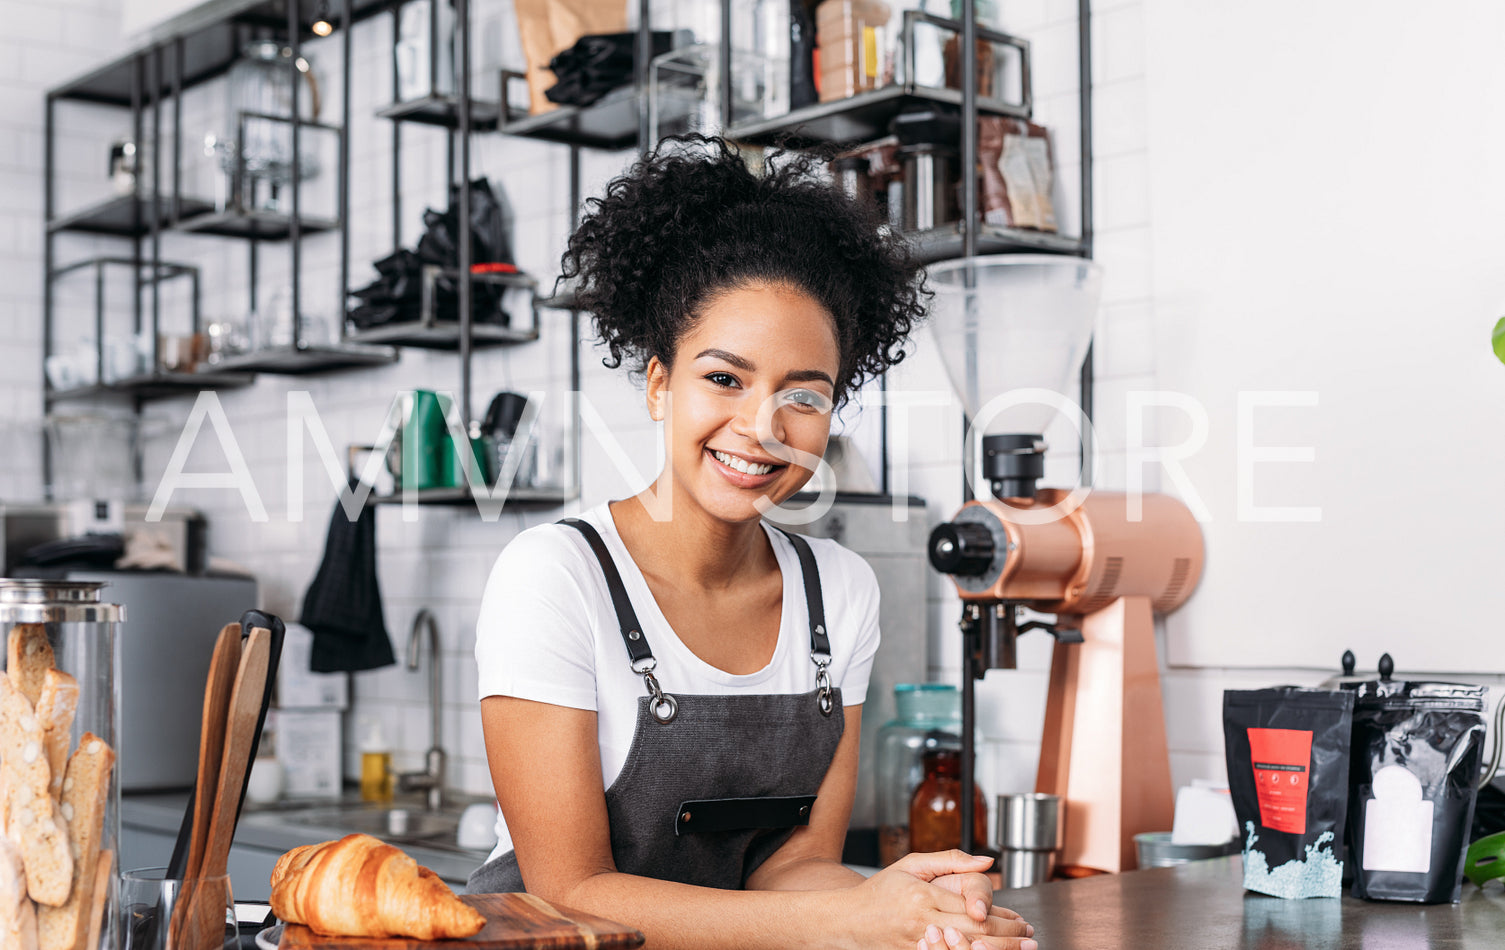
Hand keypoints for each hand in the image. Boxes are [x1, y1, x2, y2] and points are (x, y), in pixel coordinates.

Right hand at [832, 852, 1033, 949]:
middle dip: (1007, 937)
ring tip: (1018, 949)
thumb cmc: (880, 891)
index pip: (973, 910)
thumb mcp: (912, 865)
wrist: (848, 919)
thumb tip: (987, 861)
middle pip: (974, 934)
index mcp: (923, 896)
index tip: (1022, 920)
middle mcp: (921, 922)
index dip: (1003, 918)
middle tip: (1029, 938)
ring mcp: (917, 943)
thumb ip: (951, 860)